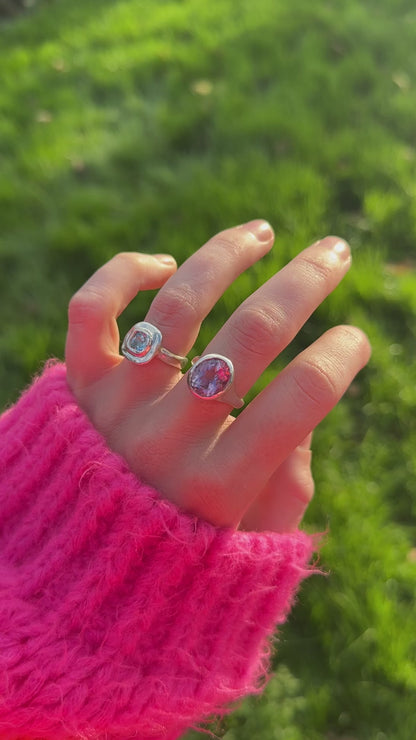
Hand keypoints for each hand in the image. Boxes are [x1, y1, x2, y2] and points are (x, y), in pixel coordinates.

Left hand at [65, 221, 370, 530]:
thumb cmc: (183, 555)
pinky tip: (165, 266)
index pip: (301, 400)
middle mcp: (166, 439)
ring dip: (227, 256)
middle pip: (251, 336)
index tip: (356, 338)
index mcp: (220, 486)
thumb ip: (289, 478)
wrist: (84, 567)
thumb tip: (303, 408)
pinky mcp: (79, 385)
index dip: (340, 357)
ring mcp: (117, 405)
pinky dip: (125, 273)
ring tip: (262, 233)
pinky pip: (92, 308)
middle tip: (336, 251)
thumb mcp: (253, 537)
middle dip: (306, 282)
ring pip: (178, 303)